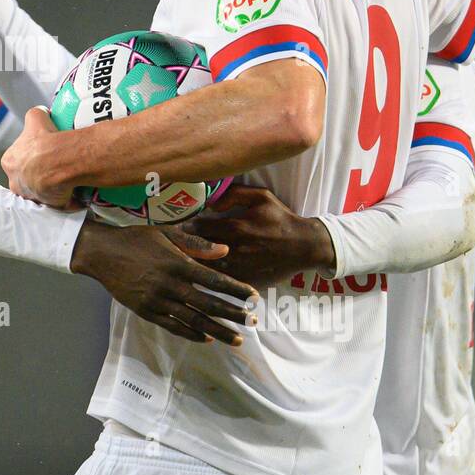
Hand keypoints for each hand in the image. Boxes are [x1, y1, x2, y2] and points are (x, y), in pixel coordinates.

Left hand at [2, 107, 73, 207]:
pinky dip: (65, 197)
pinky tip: (73, 188)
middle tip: (55, 164)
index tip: (43, 151)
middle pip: (27, 176)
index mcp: (9, 162)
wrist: (62, 162)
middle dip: (38, 172)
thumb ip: (34, 115)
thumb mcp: (36, 118)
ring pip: (41, 190)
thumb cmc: (46, 143)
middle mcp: (15, 182)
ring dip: (50, 186)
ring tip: (65, 177)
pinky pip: (58, 201)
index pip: (17, 159)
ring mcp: (31, 196)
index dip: (30, 155)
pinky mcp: (48, 205)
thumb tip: (40, 113)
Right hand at [71, 218, 257, 345]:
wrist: (102, 253)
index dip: (236, 291)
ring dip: (218, 331)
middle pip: (209, 305)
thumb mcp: (166, 233)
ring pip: (194, 321)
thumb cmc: (136, 239)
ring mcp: (157, 301)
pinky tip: (207, 338)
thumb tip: (225, 251)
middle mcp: (170, 285)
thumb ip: (196, 243)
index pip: (214, 281)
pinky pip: (173, 326)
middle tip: (253, 323)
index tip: (253, 298)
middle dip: (233, 315)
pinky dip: (191, 334)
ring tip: (237, 339)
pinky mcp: (146, 312)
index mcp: (177, 264)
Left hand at [183, 185, 334, 288]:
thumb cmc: (281, 218)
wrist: (304, 246)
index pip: (199, 229)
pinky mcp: (245, 281)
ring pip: (207, 268)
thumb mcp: (262, 197)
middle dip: (184, 246)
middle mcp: (235, 250)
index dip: (184, 228)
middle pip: (199, 250)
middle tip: (169, 244)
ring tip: (178, 259)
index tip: (173, 227)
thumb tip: (211, 202)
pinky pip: (221, 280)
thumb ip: (234, 193)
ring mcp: (240, 268)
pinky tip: (198, 272)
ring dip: (193, 263)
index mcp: (237, 227)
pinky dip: (209, 276)